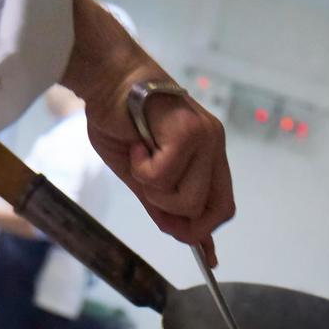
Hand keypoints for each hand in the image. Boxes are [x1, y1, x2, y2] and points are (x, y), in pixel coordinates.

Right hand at [62, 0, 233, 263]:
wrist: (106, 76)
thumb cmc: (118, 119)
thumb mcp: (140, 173)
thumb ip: (162, 204)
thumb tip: (184, 237)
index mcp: (208, 153)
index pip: (222, 205)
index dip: (206, 232)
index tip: (199, 251)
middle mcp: (213, 145)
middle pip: (216, 211)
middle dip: (182, 222)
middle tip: (151, 199)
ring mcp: (206, 139)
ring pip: (188, 201)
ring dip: (154, 191)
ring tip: (139, 158)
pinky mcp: (189, 134)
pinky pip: (165, 179)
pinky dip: (142, 170)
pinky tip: (136, 145)